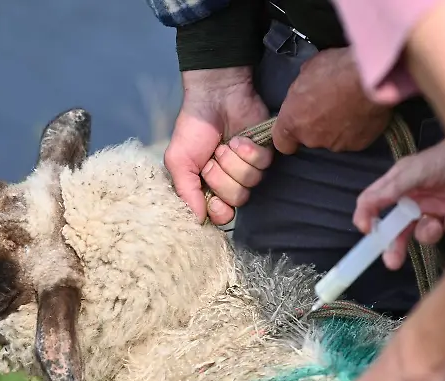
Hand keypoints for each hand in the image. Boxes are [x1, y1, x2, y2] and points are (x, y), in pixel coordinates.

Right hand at [164, 68, 272, 224]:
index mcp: (209, 187)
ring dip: (233, 161)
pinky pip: (263, 165)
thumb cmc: (193, 129)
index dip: (219, 211)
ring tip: (225, 144)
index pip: (222, 215)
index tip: (212, 199)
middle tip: (212, 158)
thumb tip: (197, 220)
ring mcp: (249, 167)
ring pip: (250, 182)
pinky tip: (239, 139)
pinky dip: (248, 151)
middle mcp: (231, 181)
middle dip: (222, 177)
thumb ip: (186, 192)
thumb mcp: (179, 161)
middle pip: (237, 200)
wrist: (214, 97)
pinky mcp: (265, 153)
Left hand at [272, 47, 391, 154]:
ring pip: (332, 138)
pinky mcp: (358, 145)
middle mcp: (311, 138)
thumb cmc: (335, 69)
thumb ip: (303, 87)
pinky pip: (353, 138)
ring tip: (350, 106)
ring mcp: (335, 144)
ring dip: (337, 126)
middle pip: (310, 137)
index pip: (282, 143)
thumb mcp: (308, 70)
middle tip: (330, 104)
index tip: (298, 123)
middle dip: (317, 124)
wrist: (371, 78)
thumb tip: (307, 88)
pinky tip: (363, 112)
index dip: (289, 135)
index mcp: (292, 121)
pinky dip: (356, 129)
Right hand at [353, 137, 444, 269]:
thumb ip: (391, 189)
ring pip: (423, 232)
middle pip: (398, 227)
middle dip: (394, 245)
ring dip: (427, 232)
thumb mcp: (416, 170)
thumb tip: (364, 205)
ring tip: (435, 226)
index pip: (375, 203)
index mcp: (400, 185)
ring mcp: (436, 208)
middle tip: (392, 261)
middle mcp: (416, 199)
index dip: (368, 218)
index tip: (367, 232)